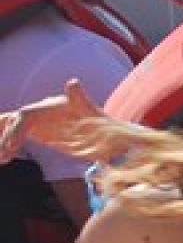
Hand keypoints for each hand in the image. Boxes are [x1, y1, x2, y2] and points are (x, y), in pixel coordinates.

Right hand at [0, 80, 128, 163]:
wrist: (112, 137)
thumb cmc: (104, 126)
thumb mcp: (93, 114)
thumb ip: (81, 99)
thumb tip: (72, 83)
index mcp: (54, 106)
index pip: (26, 115)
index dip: (16, 130)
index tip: (11, 147)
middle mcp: (44, 111)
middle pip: (16, 122)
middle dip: (6, 137)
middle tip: (4, 155)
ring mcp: (41, 121)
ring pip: (13, 129)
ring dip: (4, 141)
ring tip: (2, 159)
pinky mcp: (40, 132)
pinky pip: (18, 137)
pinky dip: (8, 145)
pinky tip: (4, 159)